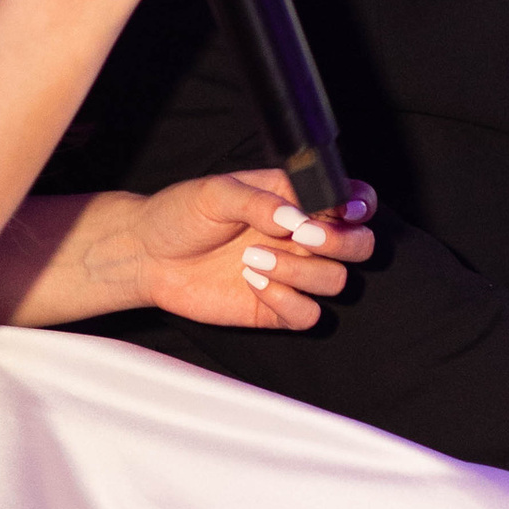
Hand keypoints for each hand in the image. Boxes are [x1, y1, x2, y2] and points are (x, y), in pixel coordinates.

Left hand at [128, 169, 376, 332]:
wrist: (147, 255)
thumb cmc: (182, 214)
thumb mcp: (215, 192)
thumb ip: (258, 200)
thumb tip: (295, 217)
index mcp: (297, 200)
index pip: (352, 200)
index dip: (361, 204)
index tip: (344, 210)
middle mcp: (302, 238)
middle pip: (360, 245)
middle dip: (341, 243)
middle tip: (302, 237)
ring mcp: (293, 274)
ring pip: (336, 281)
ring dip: (301, 271)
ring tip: (252, 259)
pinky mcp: (275, 309)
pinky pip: (309, 316)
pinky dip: (289, 302)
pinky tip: (254, 284)